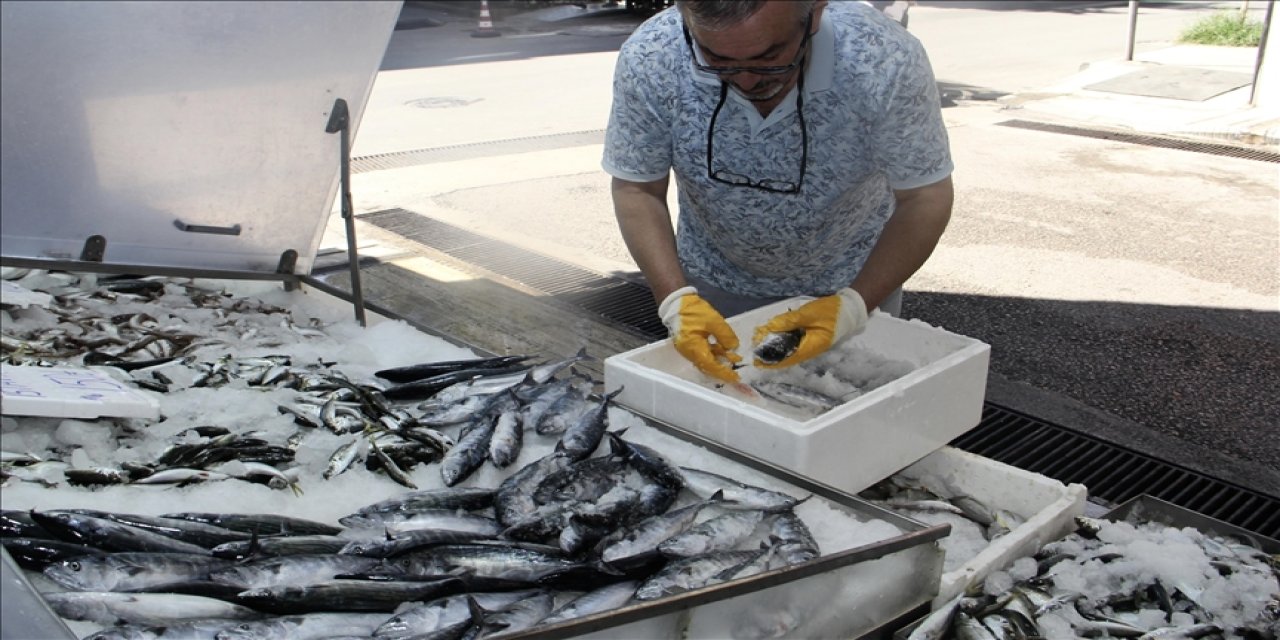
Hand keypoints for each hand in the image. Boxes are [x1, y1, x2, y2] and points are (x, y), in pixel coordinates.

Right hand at [658, 287, 741, 382]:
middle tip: (736, 373)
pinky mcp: (689, 344)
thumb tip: (733, 347)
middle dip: (722, 369)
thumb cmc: (693, 311)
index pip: (711, 366)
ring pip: (706, 360)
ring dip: (719, 361)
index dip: (724, 372)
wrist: (675, 302)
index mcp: (694, 348)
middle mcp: (689, 352)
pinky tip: (724, 350)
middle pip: (707, 366)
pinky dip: (713, 354)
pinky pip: (703, 353)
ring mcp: (688, 349)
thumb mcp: (713, 320)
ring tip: (733, 358)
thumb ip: (725, 335)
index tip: (736, 377)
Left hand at [752, 288, 867, 367]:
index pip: (787, 358)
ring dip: (775, 346)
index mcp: (811, 347)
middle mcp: (810, 349)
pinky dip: (783, 338)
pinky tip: (774, 332)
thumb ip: (790, 321)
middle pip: (786, 355)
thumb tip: (771, 327)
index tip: (757, 362)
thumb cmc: (831, 311)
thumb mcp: (809, 313)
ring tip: (760, 340)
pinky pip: (794, 341)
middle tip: (754, 348)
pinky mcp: (810, 336)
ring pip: (789, 348)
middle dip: (770, 353)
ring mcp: (811, 343)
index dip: (772, 361)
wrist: (850, 307)